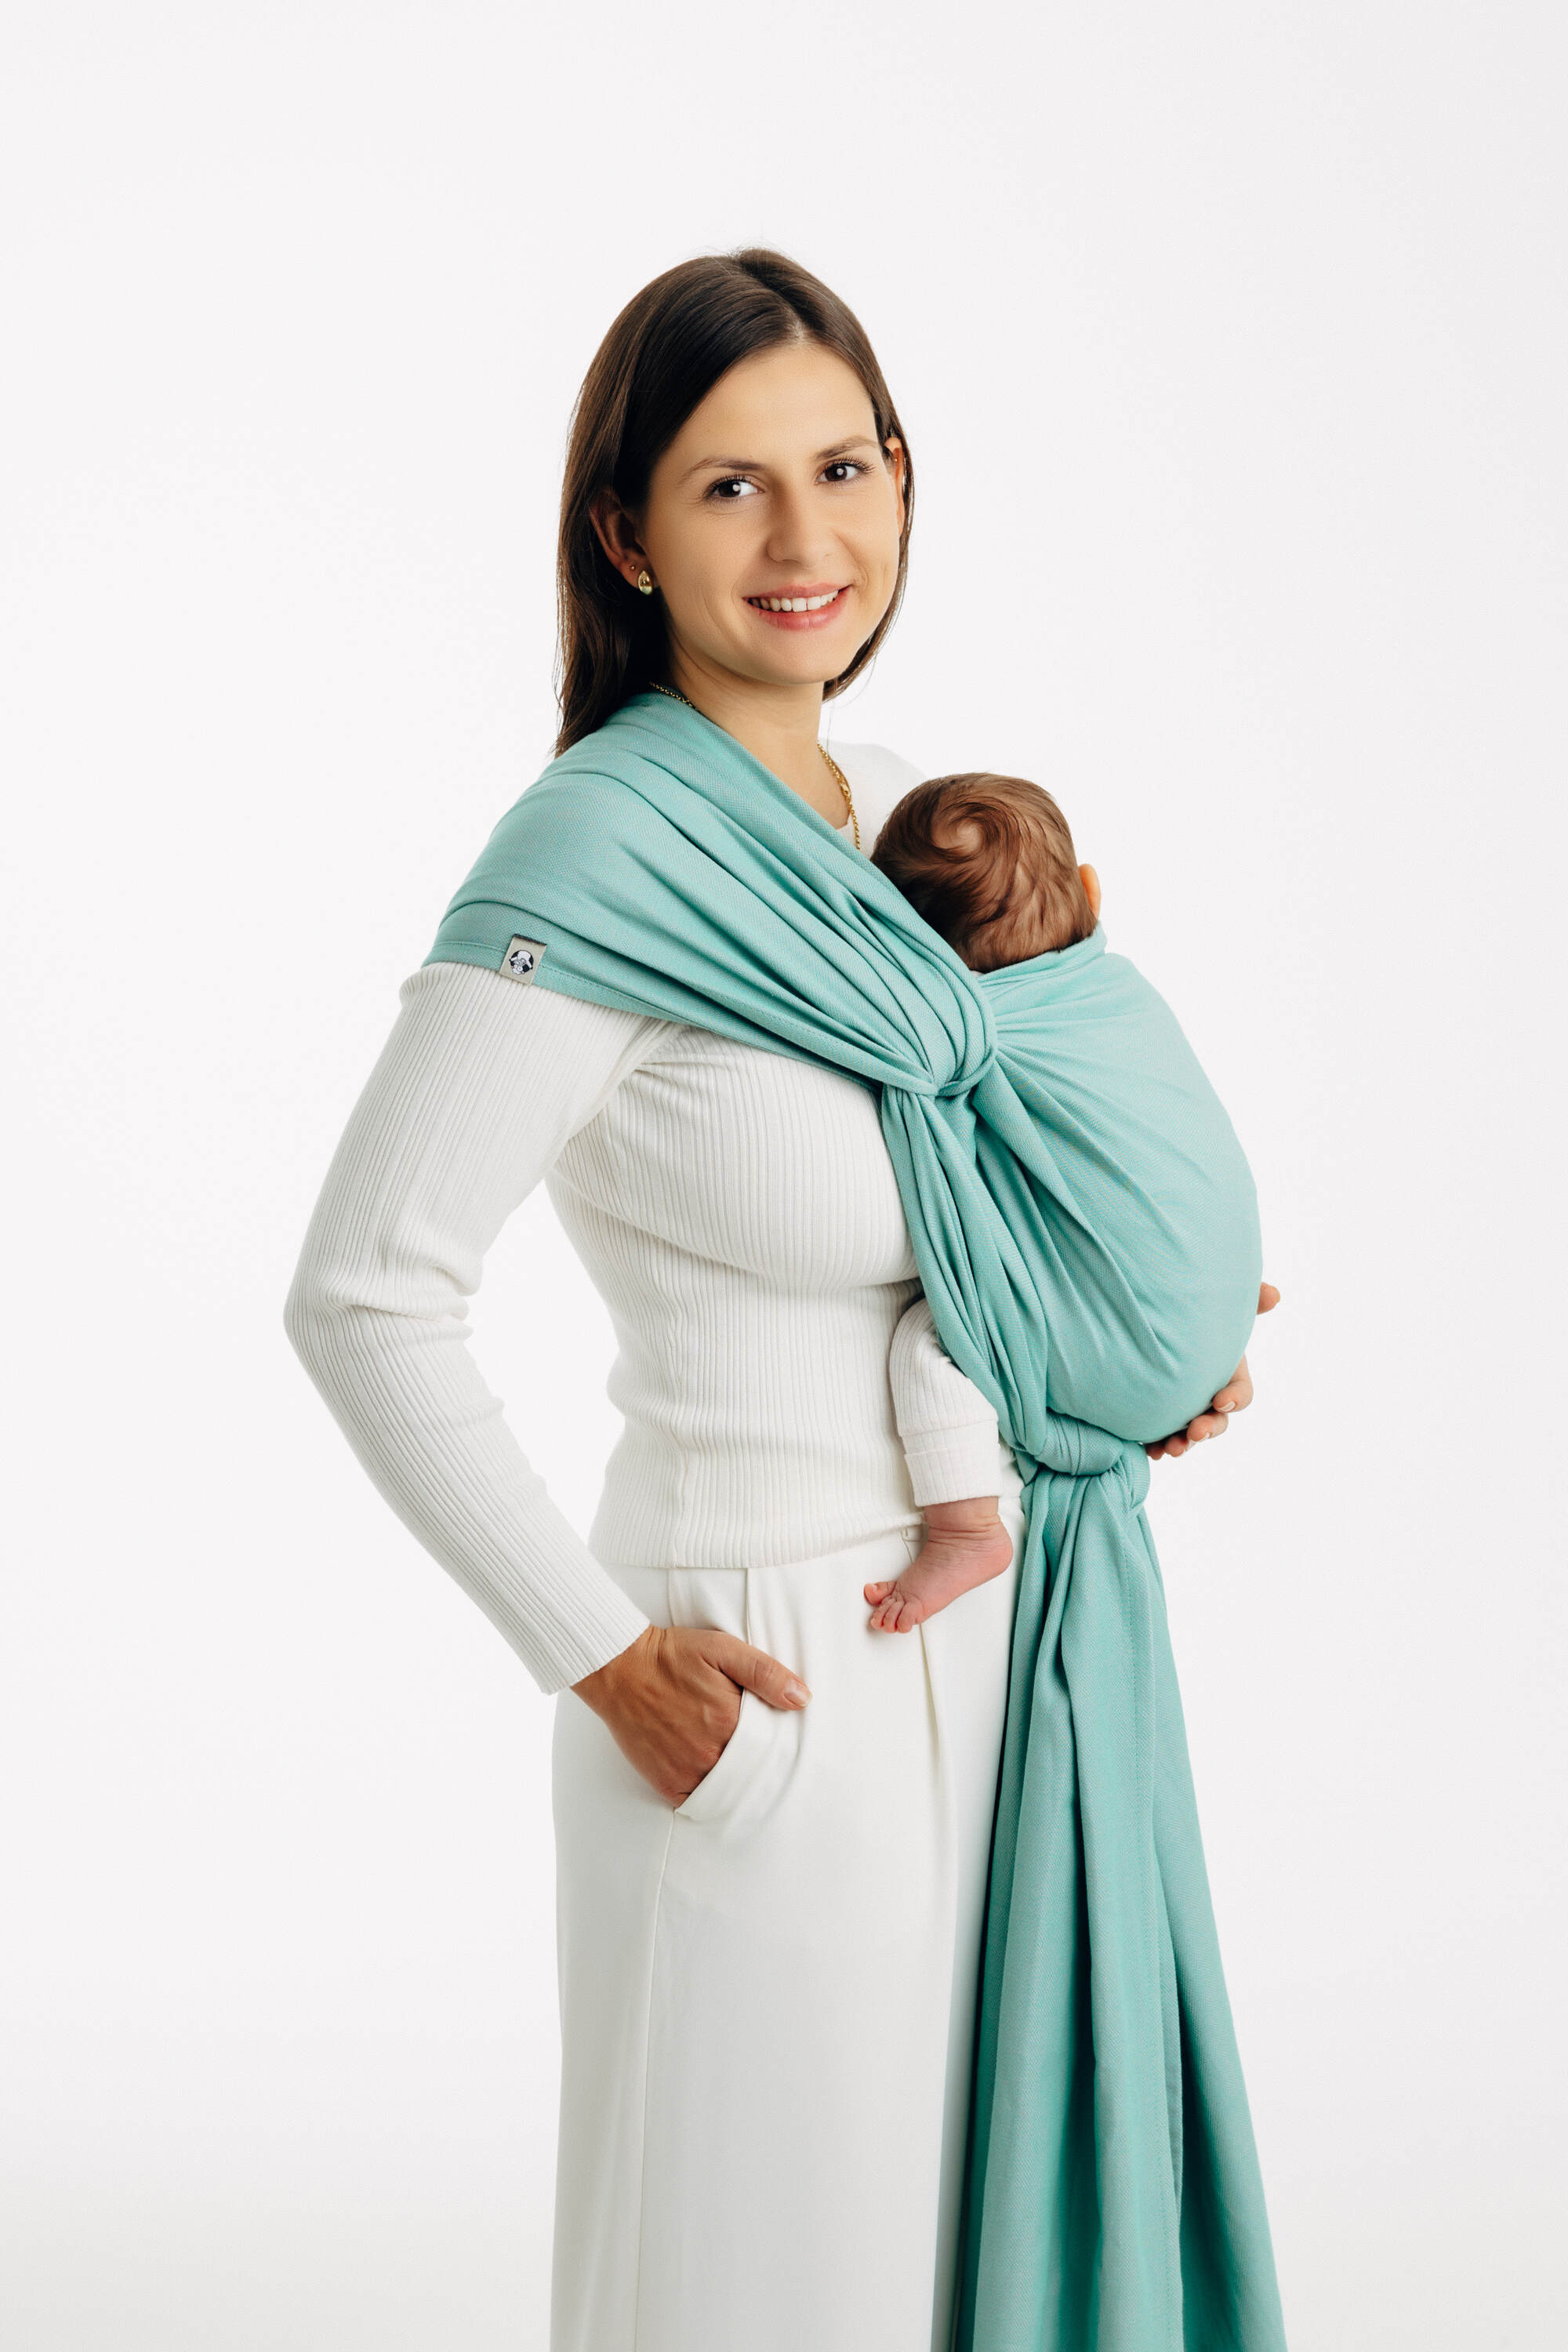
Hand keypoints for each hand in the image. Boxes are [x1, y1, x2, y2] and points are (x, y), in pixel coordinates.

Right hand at [571, 1622, 810, 1806]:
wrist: (621, 1668)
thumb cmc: (673, 1656)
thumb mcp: (724, 1649)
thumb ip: (765, 1673)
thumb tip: (802, 1699)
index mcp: (729, 1720)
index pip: (771, 1747)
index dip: (780, 1746)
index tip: (785, 1743)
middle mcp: (709, 1752)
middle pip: (752, 1772)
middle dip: (763, 1768)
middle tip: (770, 1762)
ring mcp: (686, 1770)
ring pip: (728, 1791)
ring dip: (740, 1784)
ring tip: (747, 1773)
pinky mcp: (666, 1782)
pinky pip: (699, 1801)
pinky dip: (712, 1797)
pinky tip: (718, 1783)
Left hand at [1145, 1281, 1279, 1460]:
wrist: (1147, 1318)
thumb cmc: (1193, 1311)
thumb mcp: (1219, 1305)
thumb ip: (1246, 1300)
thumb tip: (1273, 1295)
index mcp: (1227, 1373)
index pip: (1241, 1393)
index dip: (1235, 1399)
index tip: (1221, 1400)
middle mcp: (1208, 1395)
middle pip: (1217, 1421)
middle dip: (1209, 1429)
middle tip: (1195, 1432)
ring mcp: (1184, 1408)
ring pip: (1189, 1434)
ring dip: (1183, 1444)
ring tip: (1170, 1450)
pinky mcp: (1158, 1414)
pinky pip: (1160, 1436)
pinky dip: (1157, 1446)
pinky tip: (1149, 1451)